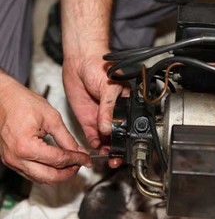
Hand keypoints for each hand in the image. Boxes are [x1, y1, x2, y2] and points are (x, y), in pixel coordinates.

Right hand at [0, 73, 90, 183]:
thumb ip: (66, 138)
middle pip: (50, 177)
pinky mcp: (10, 160)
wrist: (1, 97)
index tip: (87, 159)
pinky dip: (47, 172)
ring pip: (40, 179)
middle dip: (69, 172)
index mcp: (26, 146)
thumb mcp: (51, 118)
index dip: (77, 160)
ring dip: (59, 175)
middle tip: (81, 164)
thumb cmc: (22, 102)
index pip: (59, 160)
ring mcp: (11, 161)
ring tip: (72, 164)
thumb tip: (78, 151)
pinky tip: (58, 164)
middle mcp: (16, 158)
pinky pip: (31, 173)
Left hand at [62, 52, 129, 167]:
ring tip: (106, 154)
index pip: (130, 126)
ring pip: (105, 139)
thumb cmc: (100, 67)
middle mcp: (113, 114)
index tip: (128, 149)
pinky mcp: (87, 119)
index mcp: (125, 106)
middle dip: (118, 149)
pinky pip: (92, 135)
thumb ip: (109, 109)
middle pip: (118, 136)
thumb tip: (108, 127)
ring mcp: (100, 118)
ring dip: (106, 149)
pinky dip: (93, 143)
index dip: (130, 139)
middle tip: (115, 157)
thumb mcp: (109, 88)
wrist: (79, 61)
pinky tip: (95, 146)